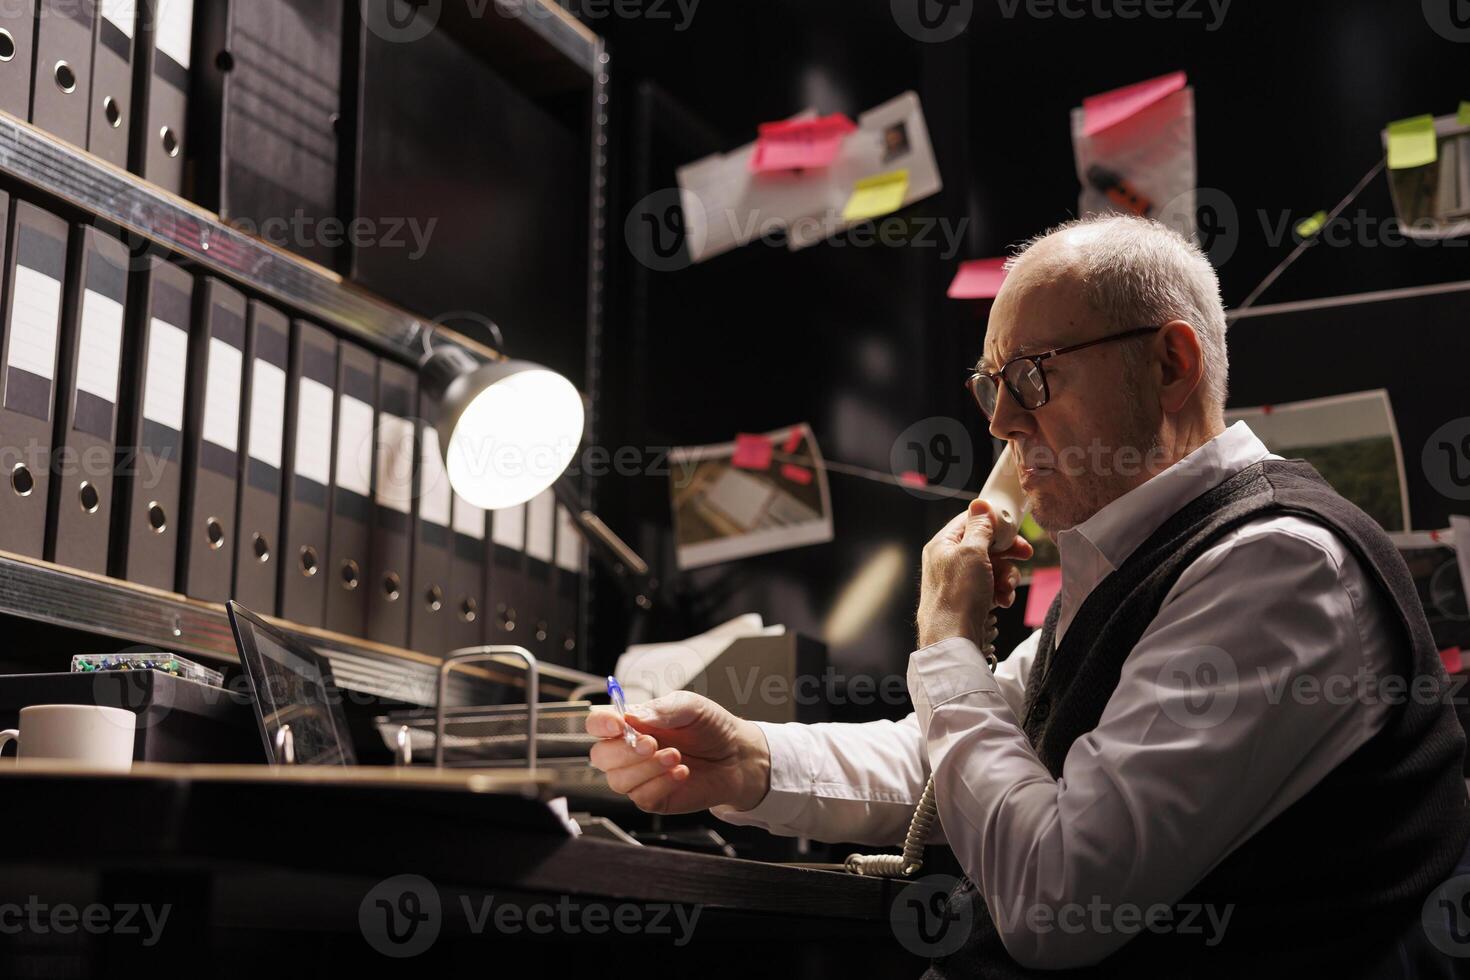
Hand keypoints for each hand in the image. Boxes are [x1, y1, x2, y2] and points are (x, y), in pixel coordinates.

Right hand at [585, 690, 770, 814]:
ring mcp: (639, 776)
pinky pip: (641, 797)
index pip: (598, 724)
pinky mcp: (653, 798)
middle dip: (624, 751)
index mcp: (632, 723)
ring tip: (676, 757)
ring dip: (646, 769)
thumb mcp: (691, 706)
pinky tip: (682, 772)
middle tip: (653, 743)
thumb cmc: (711, 727)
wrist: (737, 755)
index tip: (618, 725)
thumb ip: (662, 710)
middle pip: (600, 756)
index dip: (601, 725)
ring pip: (618, 780)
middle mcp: (630, 750)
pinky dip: (662, 784)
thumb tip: (634, 717)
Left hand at [916, 498, 1033, 649]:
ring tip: (1005, 588)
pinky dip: (1000, 592)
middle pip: (985, 545)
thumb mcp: (972, 553)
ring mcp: (959, 581)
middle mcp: (948, 560)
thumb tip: (980, 504)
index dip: (993, 522)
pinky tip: (1002, 601)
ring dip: (1006, 576)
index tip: (1013, 527)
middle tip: (1025, 554)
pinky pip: (991, 587)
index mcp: (943, 544)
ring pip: (992, 567)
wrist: (953, 640)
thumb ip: (979, 527)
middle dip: (1007, 552)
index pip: (969, 521)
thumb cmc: (958, 595)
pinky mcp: (969, 599)